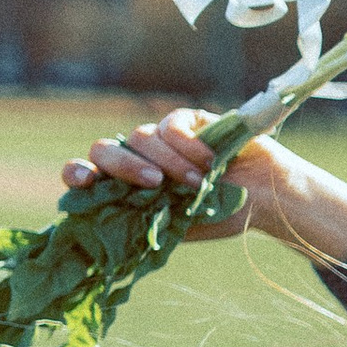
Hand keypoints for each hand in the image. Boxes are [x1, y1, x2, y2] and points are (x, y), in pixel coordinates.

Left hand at [61, 113, 346, 263]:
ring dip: (169, 161)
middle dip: (125, 165)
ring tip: (199, 181)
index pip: (88, 174)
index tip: (85, 181)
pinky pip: (170, 124)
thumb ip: (149, 221)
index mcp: (132, 188)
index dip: (77, 173)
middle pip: (105, 149)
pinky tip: (209, 161)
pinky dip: (185, 144)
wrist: (270, 197)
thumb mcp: (183, 226)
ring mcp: (163, 139)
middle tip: (153, 183)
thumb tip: (111, 222)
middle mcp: (141, 160)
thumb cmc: (227, 214)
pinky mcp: (188, 121)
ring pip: (141, 136)